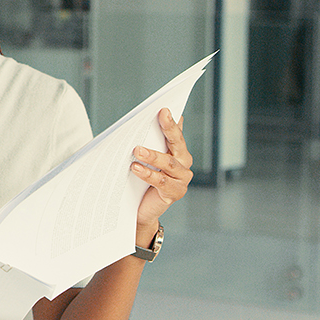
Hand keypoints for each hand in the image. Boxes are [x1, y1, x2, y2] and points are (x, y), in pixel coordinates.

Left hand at [130, 108, 192, 230]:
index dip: (171, 122)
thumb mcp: (147, 159)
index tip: (163, 109)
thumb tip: (151, 119)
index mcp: (179, 153)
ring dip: (152, 155)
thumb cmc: (142, 181)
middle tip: (158, 117)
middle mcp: (183, 164)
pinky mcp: (174, 193)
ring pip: (168, 163)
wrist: (140, 210)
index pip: (176, 134)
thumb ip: (152, 142)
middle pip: (177, 144)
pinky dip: (148, 173)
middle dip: (168, 129)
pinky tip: (135, 168)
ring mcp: (181, 180)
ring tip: (136, 150)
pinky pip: (161, 181)